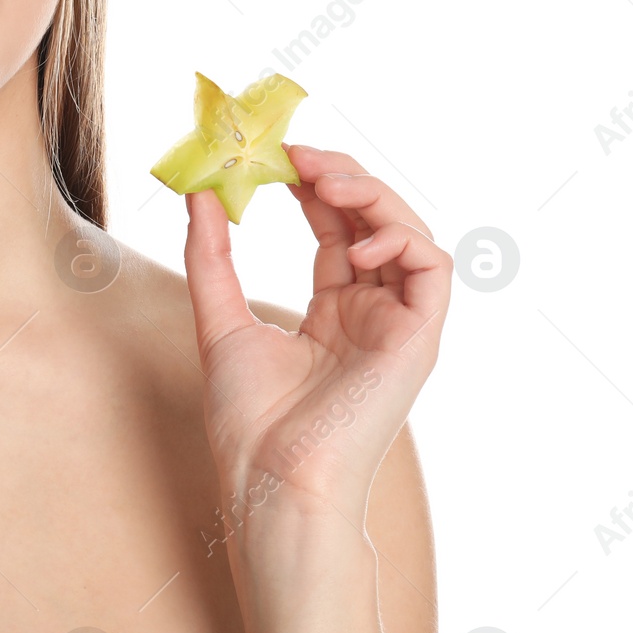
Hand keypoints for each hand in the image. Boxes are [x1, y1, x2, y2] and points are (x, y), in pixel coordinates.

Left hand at [181, 144, 450, 522]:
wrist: (270, 479)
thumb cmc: (249, 419)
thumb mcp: (219, 320)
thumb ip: (211, 256)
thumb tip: (199, 193)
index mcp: (333, 310)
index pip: (335, 227)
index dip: (313, 184)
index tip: (278, 154)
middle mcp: (371, 312)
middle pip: (374, 221)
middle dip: (342, 176)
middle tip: (298, 152)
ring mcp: (397, 325)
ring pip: (409, 234)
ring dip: (373, 195)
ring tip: (322, 179)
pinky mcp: (418, 340)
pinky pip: (433, 271)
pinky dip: (401, 241)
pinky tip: (354, 243)